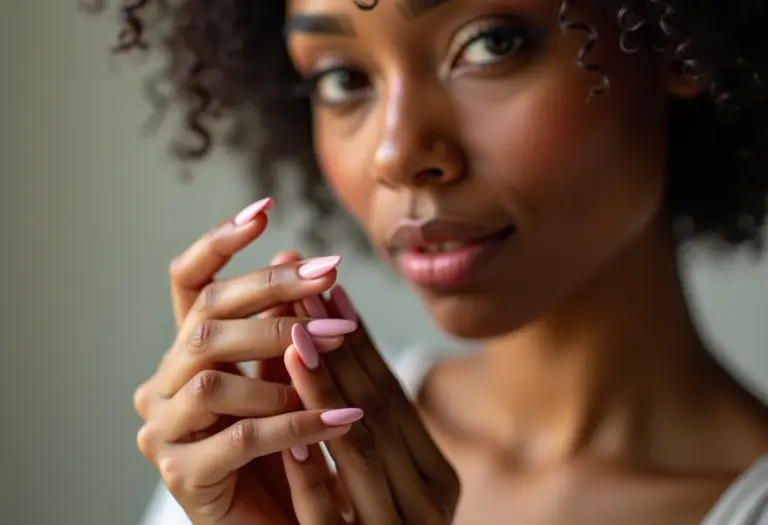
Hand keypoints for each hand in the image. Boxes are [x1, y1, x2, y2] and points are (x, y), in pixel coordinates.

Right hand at [133, 198, 361, 523]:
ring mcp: (166, 431)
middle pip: (205, 320)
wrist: (278, 520)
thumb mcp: (285, 375)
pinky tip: (343, 416)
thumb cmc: (285, 445)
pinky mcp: (183, 477)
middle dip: (270, 293)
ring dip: (283, 360)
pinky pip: (241, 437)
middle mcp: (165, 385)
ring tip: (336, 348)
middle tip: (329, 276)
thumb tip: (290, 254)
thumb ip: (281, 324)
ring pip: (214, 377)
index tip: (264, 210)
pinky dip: (296, 423)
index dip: (219, 244)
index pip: (187, 285)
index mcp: (188, 354)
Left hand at [282, 286, 460, 523]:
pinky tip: (289, 441)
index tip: (331, 295)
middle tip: (307, 297)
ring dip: (324, 393)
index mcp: (436, 476)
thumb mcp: (368, 482)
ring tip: (294, 343)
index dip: (360, 345)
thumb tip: (323, 342)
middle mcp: (427, 502)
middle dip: (339, 351)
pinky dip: (311, 475)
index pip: (393, 398)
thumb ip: (353, 425)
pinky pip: (328, 516)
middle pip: (377, 412)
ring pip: (358, 451)